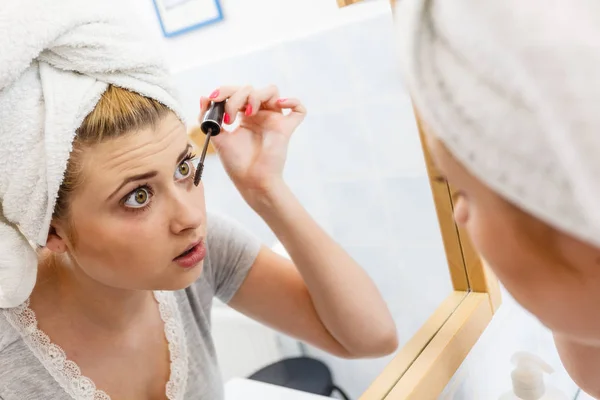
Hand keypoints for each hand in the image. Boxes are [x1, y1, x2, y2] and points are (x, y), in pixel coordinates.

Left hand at [199, 85, 305, 203]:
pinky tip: (279, 105)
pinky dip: (292, 102)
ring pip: (272, 91)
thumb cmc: (237, 163)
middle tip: (229, 118)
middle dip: (236, 98)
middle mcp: (260, 115)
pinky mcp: (286, 129)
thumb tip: (204, 98)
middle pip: (251, 89)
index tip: (214, 100)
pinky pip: (299, 110)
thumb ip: (209, 118)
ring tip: (248, 112)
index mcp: (244, 117)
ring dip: (257, 95)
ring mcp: (274, 120)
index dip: (225, 91)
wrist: (251, 181)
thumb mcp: (218, 137)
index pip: (237, 92)